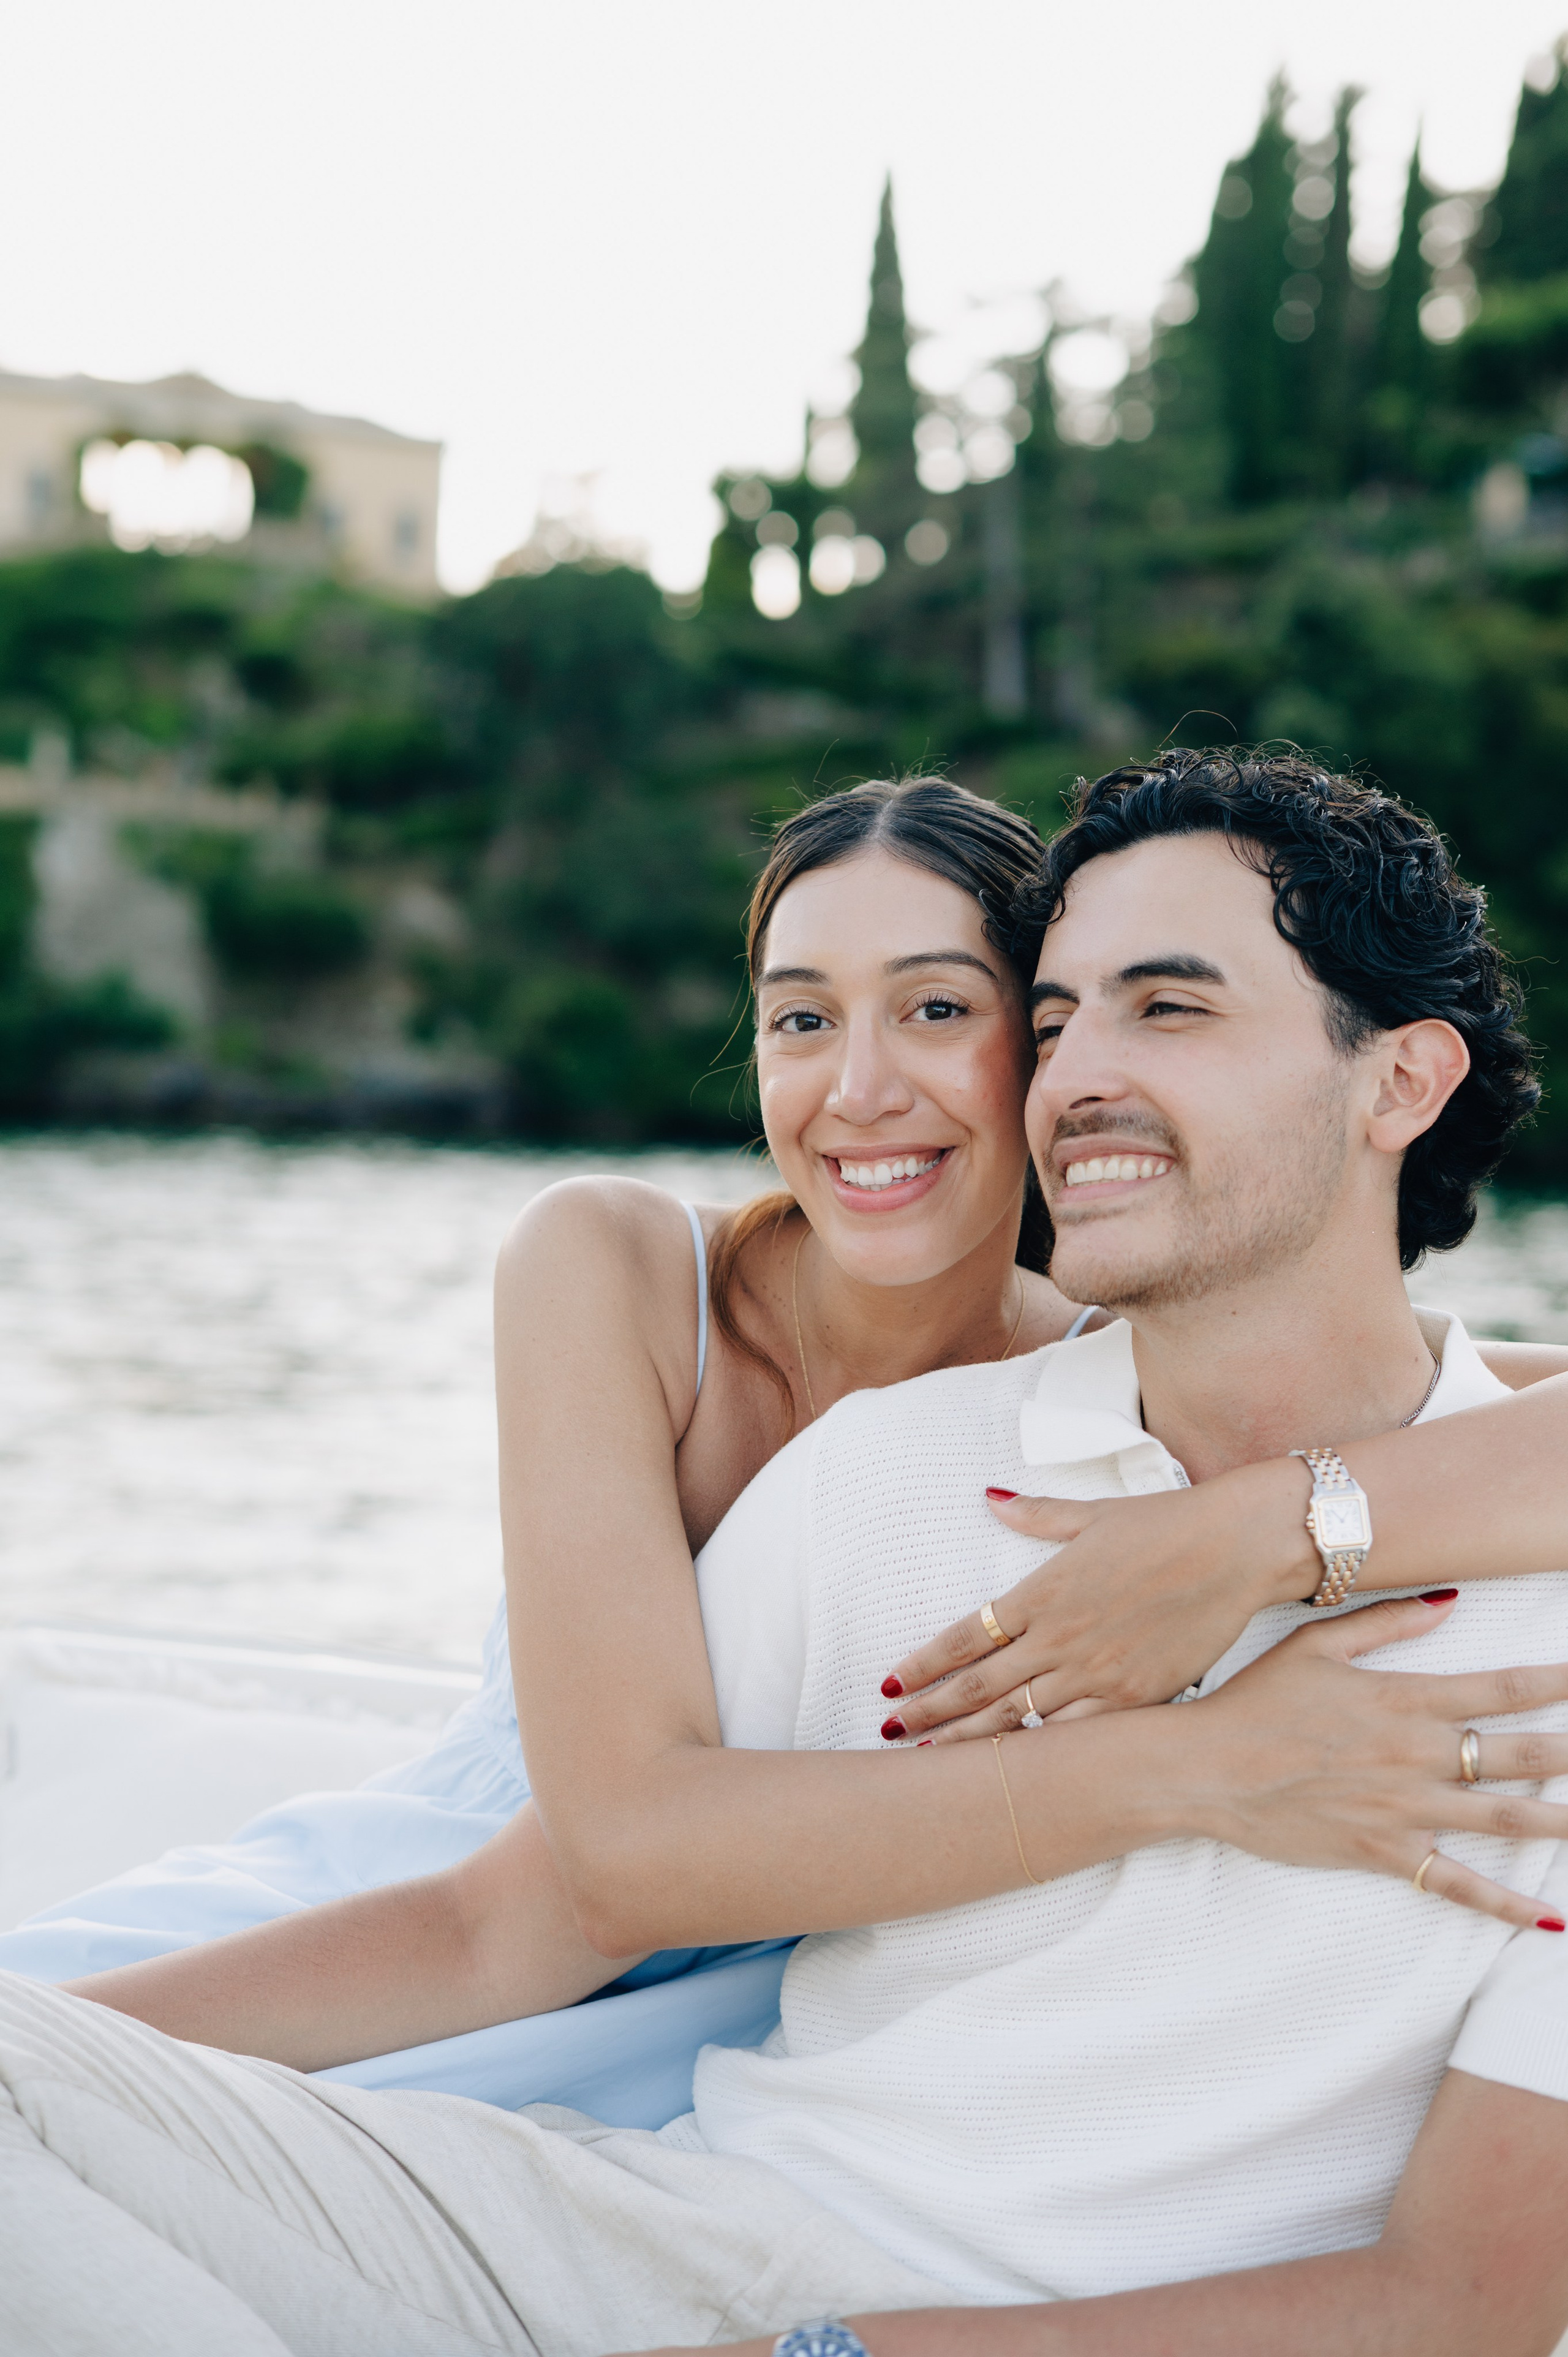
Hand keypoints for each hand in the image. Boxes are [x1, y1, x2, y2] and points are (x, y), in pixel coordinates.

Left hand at [879, 1459, 1314, 1741]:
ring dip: (970, 1741)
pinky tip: (1014, 1769)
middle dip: (930, 1712)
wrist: (1234, 1548)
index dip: (924, 1663)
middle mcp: (1059, 1637)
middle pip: (979, 1687)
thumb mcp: (1092, 1513)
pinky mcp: (1135, 1698)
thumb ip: (1035, 1514)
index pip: (964, 1637)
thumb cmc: (1164, 1525)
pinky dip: (1040, 1754)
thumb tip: (989, 1498)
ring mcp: (1096, 1673)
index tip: (892, 1682)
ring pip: (1018, 1719)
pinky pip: (1076, 1736)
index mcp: (1041, 1592)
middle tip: (891, 1731)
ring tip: (931, 1760)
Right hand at [1181, 1590, 1567, 1927]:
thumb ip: (1387, 1621)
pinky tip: (1548, 1918)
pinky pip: (1457, 1884)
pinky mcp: (1385, 1853)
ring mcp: (1404, 1809)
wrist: (1205, 1769)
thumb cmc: (1255, 1701)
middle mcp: (1415, 1755)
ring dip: (1564, 1823)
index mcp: (1403, 1699)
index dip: (1556, 1681)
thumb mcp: (1316, 1643)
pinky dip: (1505, 1905)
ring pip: (1504, 1818)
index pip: (1501, 1688)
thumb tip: (1451, 1601)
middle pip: (1520, 1755)